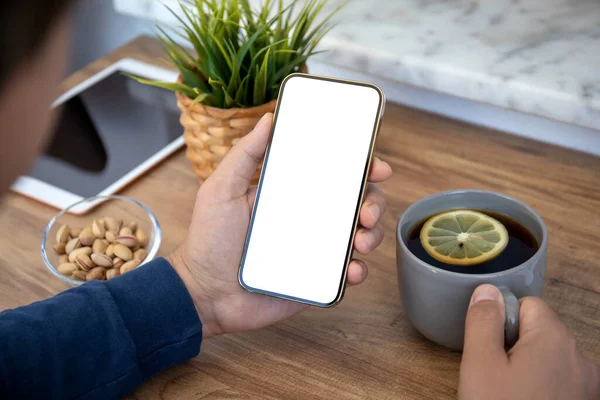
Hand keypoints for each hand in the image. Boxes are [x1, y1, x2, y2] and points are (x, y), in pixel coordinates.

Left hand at [168, 113, 391, 337]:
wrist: (205, 294)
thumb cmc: (209, 240)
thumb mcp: (222, 189)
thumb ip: (244, 154)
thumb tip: (269, 119)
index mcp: (291, 193)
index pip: (333, 174)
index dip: (360, 167)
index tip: (376, 166)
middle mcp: (308, 218)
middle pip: (355, 203)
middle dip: (373, 202)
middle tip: (366, 211)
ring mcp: (314, 248)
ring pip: (359, 235)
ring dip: (372, 235)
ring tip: (360, 241)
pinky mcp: (316, 278)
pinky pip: (347, 272)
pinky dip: (357, 270)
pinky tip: (351, 270)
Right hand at [459, 284, 599, 399]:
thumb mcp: (480, 365)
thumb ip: (483, 321)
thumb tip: (487, 290)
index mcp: (554, 339)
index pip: (526, 304)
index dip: (501, 321)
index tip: (489, 349)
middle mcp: (580, 357)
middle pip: (540, 331)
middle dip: (513, 345)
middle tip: (494, 376)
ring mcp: (587, 385)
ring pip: (549, 358)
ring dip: (527, 368)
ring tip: (508, 395)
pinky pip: (560, 381)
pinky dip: (542, 387)